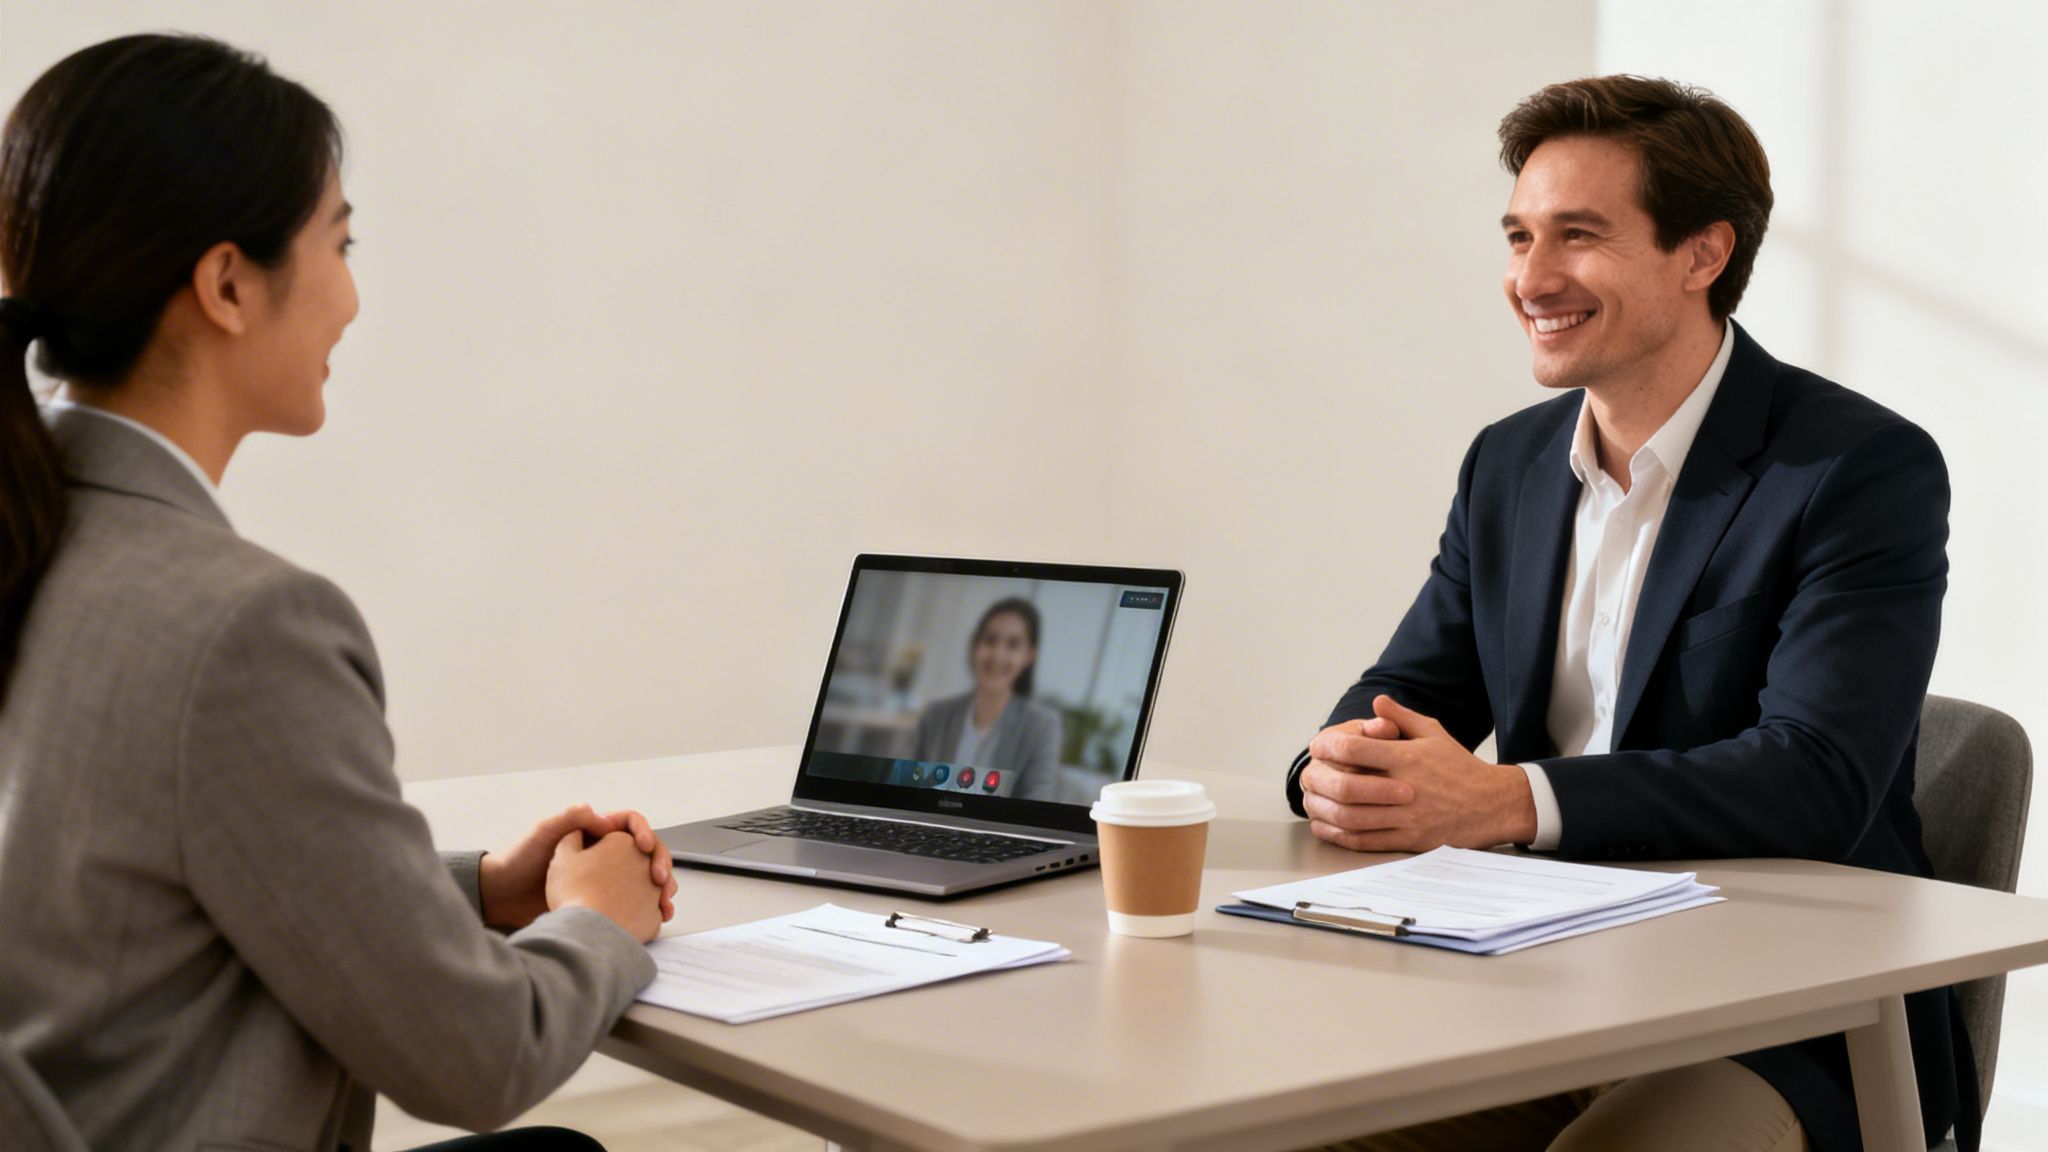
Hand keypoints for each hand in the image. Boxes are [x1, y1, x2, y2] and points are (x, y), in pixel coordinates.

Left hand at [480, 804, 676, 928]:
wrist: (502, 896)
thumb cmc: (517, 860)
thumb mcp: (542, 834)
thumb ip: (568, 819)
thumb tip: (598, 813)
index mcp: (593, 832)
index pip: (630, 824)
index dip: (644, 832)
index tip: (645, 847)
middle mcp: (603, 853)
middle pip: (645, 852)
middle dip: (660, 863)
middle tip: (660, 880)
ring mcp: (606, 877)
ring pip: (645, 877)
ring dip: (661, 888)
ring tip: (664, 902)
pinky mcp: (603, 899)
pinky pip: (635, 900)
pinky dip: (650, 907)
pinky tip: (656, 917)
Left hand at [1299, 695, 1535, 852]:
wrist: (1492, 805)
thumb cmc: (1460, 767)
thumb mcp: (1434, 733)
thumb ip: (1402, 718)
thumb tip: (1376, 703)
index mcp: (1406, 757)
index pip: (1355, 748)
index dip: (1329, 745)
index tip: (1318, 745)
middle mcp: (1404, 787)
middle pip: (1347, 786)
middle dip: (1319, 780)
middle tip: (1306, 777)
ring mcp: (1407, 817)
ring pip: (1352, 817)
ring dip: (1324, 811)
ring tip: (1310, 803)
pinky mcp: (1410, 840)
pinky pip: (1366, 840)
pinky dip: (1340, 836)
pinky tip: (1327, 828)